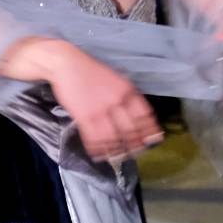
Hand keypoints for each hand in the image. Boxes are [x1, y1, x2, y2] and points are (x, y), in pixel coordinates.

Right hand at [51, 47, 161, 162]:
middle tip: (136, 152)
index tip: (154, 140)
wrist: (68, 65)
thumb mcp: (117, 80)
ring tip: (119, 157)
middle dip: (135, 144)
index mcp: (127, 90)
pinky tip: (100, 155)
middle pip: (130, 130)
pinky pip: (93, 139)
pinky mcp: (83, 117)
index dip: (150, 130)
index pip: (144, 115)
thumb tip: (138, 117)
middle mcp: (116, 101)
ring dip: (117, 151)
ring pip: (113, 138)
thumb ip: (128, 97)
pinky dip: (97, 150)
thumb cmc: (93, 72)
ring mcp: (100, 110)